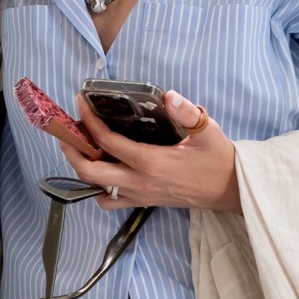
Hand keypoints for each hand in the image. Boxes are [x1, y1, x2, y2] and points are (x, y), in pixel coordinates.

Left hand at [60, 90, 240, 212]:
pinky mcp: (143, 202)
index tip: (80, 104)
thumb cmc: (218, 160)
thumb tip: (169, 96)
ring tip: (80, 147)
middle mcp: (140, 182)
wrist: (231, 191)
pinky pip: (111, 200)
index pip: (108, 142)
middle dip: (72, 150)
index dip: (89, 122)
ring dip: (82, 169)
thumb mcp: (208, 132)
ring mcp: (140, 195)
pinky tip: (103, 168)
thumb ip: (188, 113)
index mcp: (152, 162)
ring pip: (96, 188)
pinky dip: (98, 187)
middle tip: (67, 130)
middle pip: (90, 172)